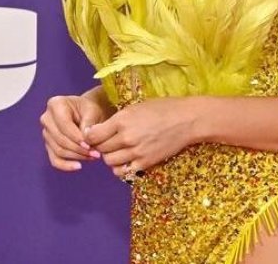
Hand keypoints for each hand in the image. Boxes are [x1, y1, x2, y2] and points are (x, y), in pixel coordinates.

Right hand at [40, 94, 109, 171]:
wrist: (87, 113)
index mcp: (55, 104)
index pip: (64, 125)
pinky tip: (78, 166)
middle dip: (78, 149)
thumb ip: (89, 122)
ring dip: (76, 156)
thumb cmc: (90, 109)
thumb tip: (85, 139)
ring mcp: (46, 133)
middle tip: (96, 154)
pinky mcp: (49, 145)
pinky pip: (54, 159)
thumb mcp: (93, 111)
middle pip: (60, 139)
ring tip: (93, 156)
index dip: (77, 137)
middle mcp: (46, 118)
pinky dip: (66, 165)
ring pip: (59, 150)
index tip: (90, 145)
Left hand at [83, 97, 200, 179]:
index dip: (90, 136)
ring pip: (109, 161)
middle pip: (101, 149)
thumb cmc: (162, 108)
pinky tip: (126, 159)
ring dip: (110, 157)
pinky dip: (121, 168)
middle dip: (100, 146)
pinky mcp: (145, 163)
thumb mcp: (135, 107)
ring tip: (117, 150)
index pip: (93, 135)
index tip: (94, 135)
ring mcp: (136, 152)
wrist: (186, 120)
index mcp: (122, 120)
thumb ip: (117, 119)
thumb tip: (98, 129)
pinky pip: (123, 172)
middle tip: (106, 142)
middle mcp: (126, 137)